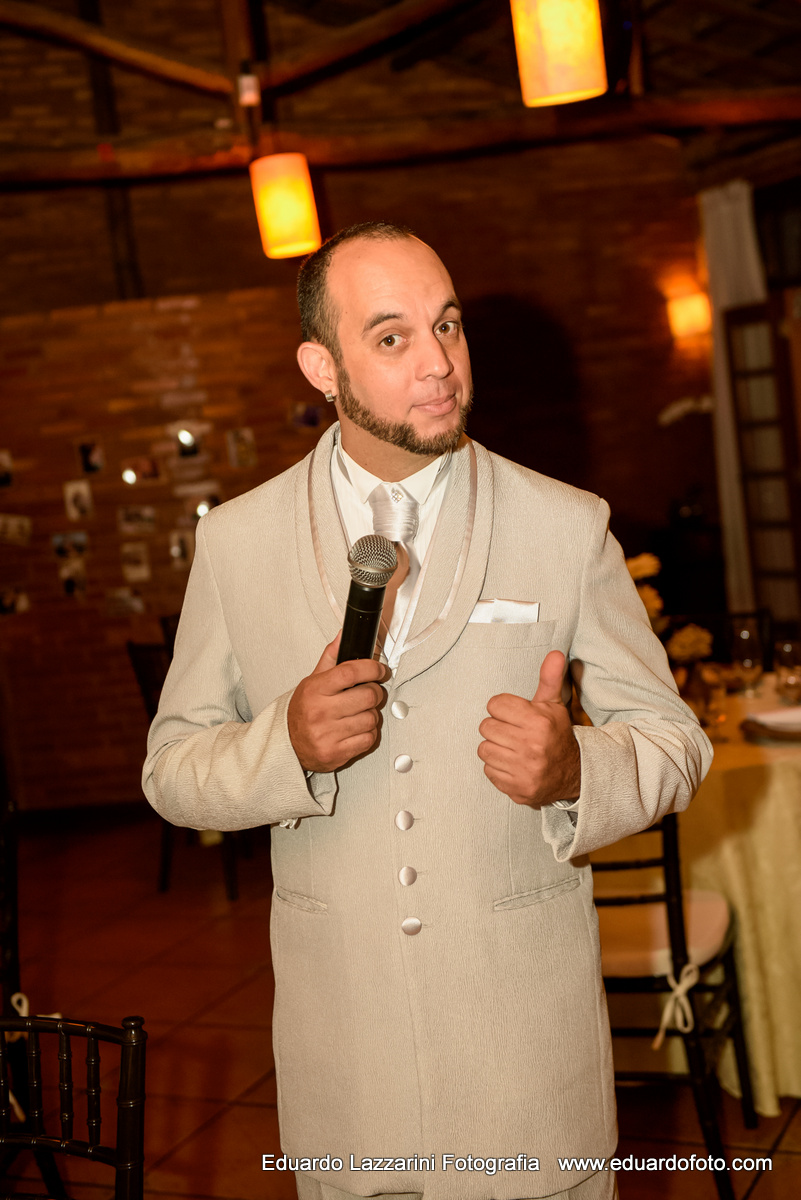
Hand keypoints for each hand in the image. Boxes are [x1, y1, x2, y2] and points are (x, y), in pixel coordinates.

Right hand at [288, 632, 388, 772]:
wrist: (287, 743)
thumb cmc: (302, 710)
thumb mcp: (312, 680)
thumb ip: (331, 657)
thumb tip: (343, 635)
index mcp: (315, 690)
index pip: (351, 672)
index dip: (372, 667)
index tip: (379, 669)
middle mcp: (321, 712)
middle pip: (368, 696)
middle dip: (374, 692)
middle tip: (369, 691)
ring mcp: (329, 734)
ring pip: (372, 718)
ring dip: (371, 714)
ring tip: (359, 712)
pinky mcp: (337, 753)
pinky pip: (369, 739)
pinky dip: (368, 733)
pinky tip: (356, 728)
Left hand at [478, 650, 580, 806]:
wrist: (574, 773)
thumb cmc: (557, 734)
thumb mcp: (554, 705)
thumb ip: (550, 678)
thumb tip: (556, 653)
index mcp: (538, 722)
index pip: (495, 704)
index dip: (503, 708)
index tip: (514, 715)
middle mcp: (531, 746)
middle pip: (486, 727)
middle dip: (498, 728)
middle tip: (513, 732)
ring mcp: (523, 770)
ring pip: (484, 749)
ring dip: (495, 748)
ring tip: (512, 748)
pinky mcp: (517, 789)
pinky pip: (488, 771)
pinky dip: (497, 768)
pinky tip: (513, 764)